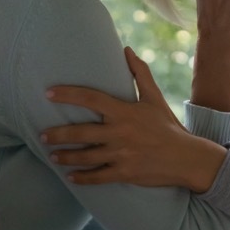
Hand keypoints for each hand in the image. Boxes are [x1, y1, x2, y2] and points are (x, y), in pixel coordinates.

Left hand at [44, 47, 227, 192]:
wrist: (186, 158)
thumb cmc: (168, 126)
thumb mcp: (154, 98)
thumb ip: (140, 73)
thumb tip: (127, 50)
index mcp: (125, 112)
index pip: (91, 98)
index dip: (68, 94)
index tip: (49, 93)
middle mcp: (120, 133)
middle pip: (81, 132)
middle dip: (58, 135)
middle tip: (42, 135)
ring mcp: (122, 154)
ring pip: (86, 157)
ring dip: (66, 157)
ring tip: (52, 156)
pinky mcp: (125, 173)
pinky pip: (98, 177)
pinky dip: (82, 178)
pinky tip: (70, 177)